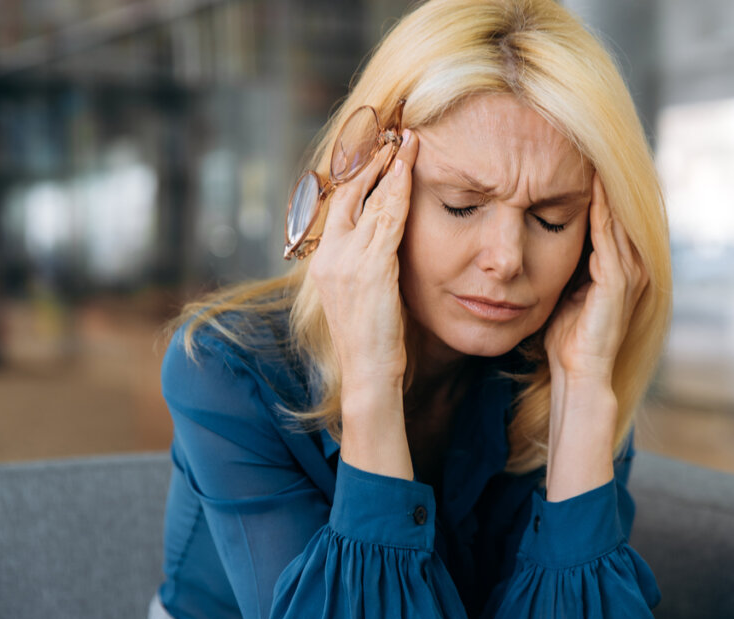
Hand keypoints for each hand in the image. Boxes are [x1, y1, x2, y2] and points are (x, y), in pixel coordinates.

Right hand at [309, 129, 419, 392]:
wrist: (368, 372)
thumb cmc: (372, 340)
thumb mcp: (363, 296)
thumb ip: (367, 264)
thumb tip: (384, 242)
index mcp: (324, 261)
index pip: (338, 205)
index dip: (356, 175)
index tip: (374, 151)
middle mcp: (329, 255)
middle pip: (347, 193)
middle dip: (369, 159)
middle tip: (391, 132)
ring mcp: (347, 260)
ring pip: (369, 199)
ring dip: (389, 165)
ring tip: (405, 139)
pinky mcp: (371, 267)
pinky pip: (387, 217)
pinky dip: (398, 188)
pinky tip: (409, 167)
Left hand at [544, 173, 647, 385]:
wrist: (579, 371)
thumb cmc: (569, 336)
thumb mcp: (569, 289)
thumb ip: (571, 264)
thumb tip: (546, 238)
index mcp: (623, 266)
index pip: (613, 217)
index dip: (599, 189)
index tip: (579, 158)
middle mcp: (634, 265)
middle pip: (620, 211)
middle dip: (604, 180)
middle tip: (586, 143)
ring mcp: (630, 273)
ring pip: (617, 218)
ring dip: (603, 187)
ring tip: (587, 155)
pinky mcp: (618, 282)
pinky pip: (607, 237)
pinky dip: (599, 211)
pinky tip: (588, 188)